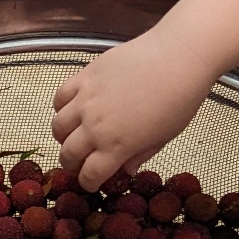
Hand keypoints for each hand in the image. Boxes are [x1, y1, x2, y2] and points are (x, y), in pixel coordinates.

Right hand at [50, 31, 217, 191]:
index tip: (91, 181)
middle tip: (79, 162)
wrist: (179, 56)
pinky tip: (73, 108)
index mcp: (117, 145)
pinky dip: (61, 107)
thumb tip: (125, 170)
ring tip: (73, 135)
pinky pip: (59, 97)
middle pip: (68, 154)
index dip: (88, 183)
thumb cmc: (180, 97)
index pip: (89, 174)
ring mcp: (86, 100)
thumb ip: (139, 156)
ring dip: (63, 137)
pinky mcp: (84, 77)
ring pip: (58, 127)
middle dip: (72, 163)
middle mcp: (95, 126)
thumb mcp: (164, 137)